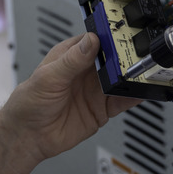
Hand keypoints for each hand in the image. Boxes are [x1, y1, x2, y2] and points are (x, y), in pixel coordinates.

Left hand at [0, 33, 140, 162]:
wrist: (28, 137)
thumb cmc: (29, 102)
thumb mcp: (49, 76)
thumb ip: (72, 60)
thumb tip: (91, 40)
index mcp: (72, 55)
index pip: (96, 40)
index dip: (110, 37)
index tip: (123, 36)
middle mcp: (86, 71)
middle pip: (113, 58)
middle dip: (126, 56)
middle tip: (138, 55)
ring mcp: (96, 90)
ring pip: (120, 78)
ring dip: (132, 75)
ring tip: (144, 72)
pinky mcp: (102, 109)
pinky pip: (122, 100)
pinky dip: (134, 96)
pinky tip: (142, 91)